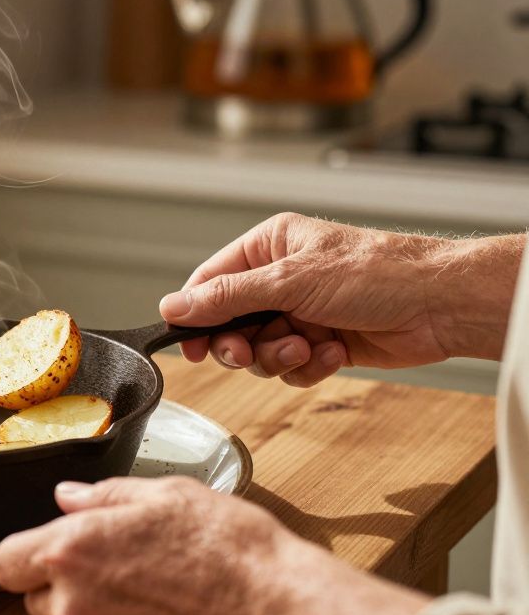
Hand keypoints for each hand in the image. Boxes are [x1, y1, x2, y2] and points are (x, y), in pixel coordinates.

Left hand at [0, 477, 427, 614]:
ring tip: (153, 595)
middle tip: (116, 568)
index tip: (46, 551)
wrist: (279, 611)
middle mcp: (73, 604)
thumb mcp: (166, 496)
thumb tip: (67, 498)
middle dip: (64, 586)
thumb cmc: (229, 547)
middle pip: (36, 600)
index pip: (5, 562)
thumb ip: (104, 497)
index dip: (24, 556)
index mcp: (71, 550)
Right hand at [158, 213, 521, 386]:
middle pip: (230, 324)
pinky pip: (292, 367)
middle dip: (241, 344)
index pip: (209, 282)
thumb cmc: (377, 273)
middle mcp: (281, 279)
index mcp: (268, 248)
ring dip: (279, 357)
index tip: (187, 345)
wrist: (439, 305)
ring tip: (307, 348)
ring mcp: (301, 312)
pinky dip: (308, 367)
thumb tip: (174, 305)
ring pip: (260, 351)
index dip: (194, 316)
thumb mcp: (289, 281)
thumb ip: (226, 297)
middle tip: (247, 354)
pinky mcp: (322, 343)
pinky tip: (331, 354)